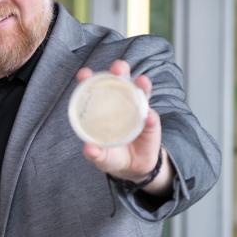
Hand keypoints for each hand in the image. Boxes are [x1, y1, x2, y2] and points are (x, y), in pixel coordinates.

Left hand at [77, 59, 170, 193]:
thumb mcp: (101, 156)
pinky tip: (148, 117)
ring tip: (142, 82)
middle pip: (121, 81)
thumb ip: (95, 153)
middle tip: (118, 68)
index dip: (89, 79)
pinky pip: (152, 118)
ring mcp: (138, 110)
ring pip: (141, 93)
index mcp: (103, 107)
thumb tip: (89, 149)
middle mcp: (121, 103)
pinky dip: (150, 116)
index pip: (95, 88)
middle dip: (120, 71)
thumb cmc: (112, 155)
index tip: (84, 73)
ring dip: (141, 85)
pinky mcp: (151, 123)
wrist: (133, 167)